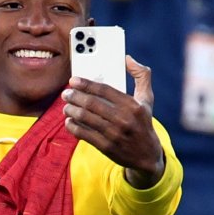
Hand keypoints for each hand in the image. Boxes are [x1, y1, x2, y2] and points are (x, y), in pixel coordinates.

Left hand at [62, 56, 165, 188]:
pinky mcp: (106, 147)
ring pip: (85, 118)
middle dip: (74, 96)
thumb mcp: (147, 99)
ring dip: (71, 110)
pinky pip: (84, 134)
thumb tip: (128, 59)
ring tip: (66, 106)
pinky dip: (73, 126)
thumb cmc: (143, 123)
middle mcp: (124, 120)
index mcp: (133, 105)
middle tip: (66, 93)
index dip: (86, 83)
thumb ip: (141, 76)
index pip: (104, 90)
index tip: (73, 80)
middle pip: (91, 104)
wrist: (147, 156)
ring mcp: (114, 134)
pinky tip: (69, 121)